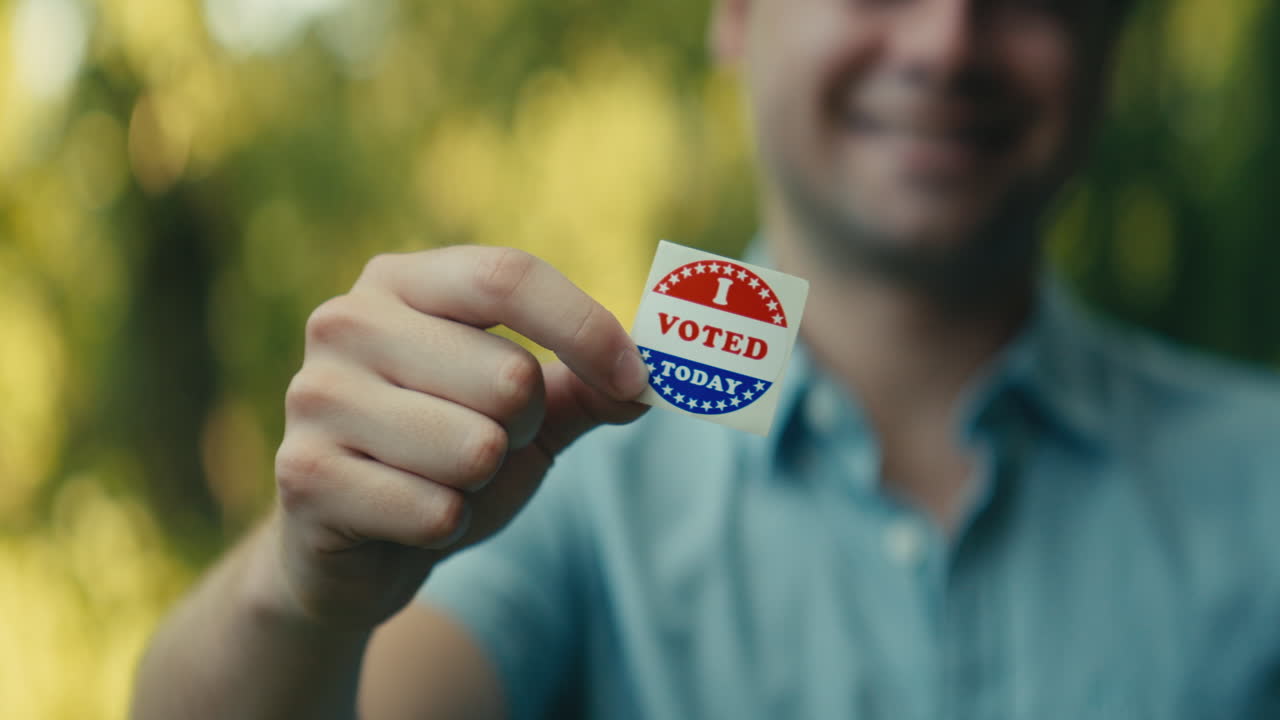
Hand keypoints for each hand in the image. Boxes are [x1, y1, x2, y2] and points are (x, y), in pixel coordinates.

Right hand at [265, 246, 648, 629]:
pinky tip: (408, 517)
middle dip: (523, 428)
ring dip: (482, 482)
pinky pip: (437, 510)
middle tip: (483, 443)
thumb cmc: (447, 457)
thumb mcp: (526, 412)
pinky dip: (447, 526)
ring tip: (440, 478)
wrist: (354, 548)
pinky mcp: (303, 475)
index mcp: (402, 282)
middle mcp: (346, 320)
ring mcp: (316, 395)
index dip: (587, 328)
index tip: (638, 379)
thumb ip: (588, 383)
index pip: (508, 276)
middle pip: (508, 374)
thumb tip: (659, 374)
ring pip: (476, 448)